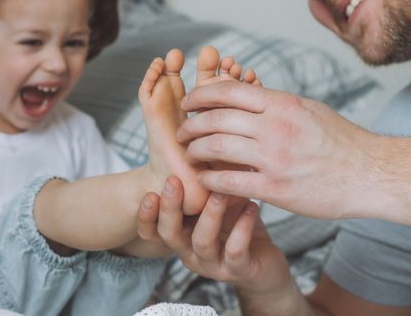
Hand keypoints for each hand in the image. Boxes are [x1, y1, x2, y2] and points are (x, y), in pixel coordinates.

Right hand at [138, 177, 290, 291]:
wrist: (264, 263)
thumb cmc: (234, 224)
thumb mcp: (214, 201)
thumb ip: (202, 183)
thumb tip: (195, 139)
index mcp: (180, 236)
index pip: (152, 231)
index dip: (146, 216)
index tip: (149, 192)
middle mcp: (190, 252)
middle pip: (170, 235)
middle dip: (169, 208)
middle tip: (173, 181)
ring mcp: (213, 264)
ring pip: (202, 242)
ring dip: (209, 215)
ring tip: (219, 192)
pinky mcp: (238, 270)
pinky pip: (235, 251)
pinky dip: (242, 229)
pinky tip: (251, 208)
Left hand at [177, 81, 385, 219]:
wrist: (369, 174)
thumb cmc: (339, 139)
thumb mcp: (307, 108)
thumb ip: (274, 103)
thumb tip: (245, 95)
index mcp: (281, 104)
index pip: (227, 92)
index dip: (200, 95)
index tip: (188, 102)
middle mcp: (274, 127)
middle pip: (215, 119)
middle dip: (190, 124)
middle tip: (181, 131)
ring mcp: (274, 158)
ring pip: (216, 148)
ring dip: (194, 150)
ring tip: (189, 153)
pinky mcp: (275, 188)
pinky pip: (229, 181)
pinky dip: (209, 179)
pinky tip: (204, 179)